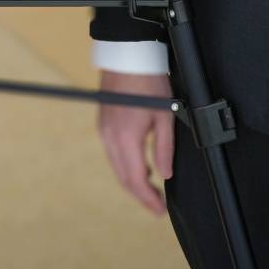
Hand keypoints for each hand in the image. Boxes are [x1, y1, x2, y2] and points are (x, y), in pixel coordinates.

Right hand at [96, 70, 175, 214]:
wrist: (128, 57)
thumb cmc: (149, 83)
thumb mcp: (165, 116)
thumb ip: (164, 148)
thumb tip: (165, 174)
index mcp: (127, 137)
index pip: (135, 179)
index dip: (148, 199)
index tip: (160, 211)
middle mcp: (110, 138)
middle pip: (123, 177)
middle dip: (140, 195)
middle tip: (157, 206)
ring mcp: (104, 131)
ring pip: (117, 167)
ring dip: (133, 181)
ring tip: (153, 189)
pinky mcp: (103, 125)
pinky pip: (113, 154)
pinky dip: (126, 166)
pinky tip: (141, 167)